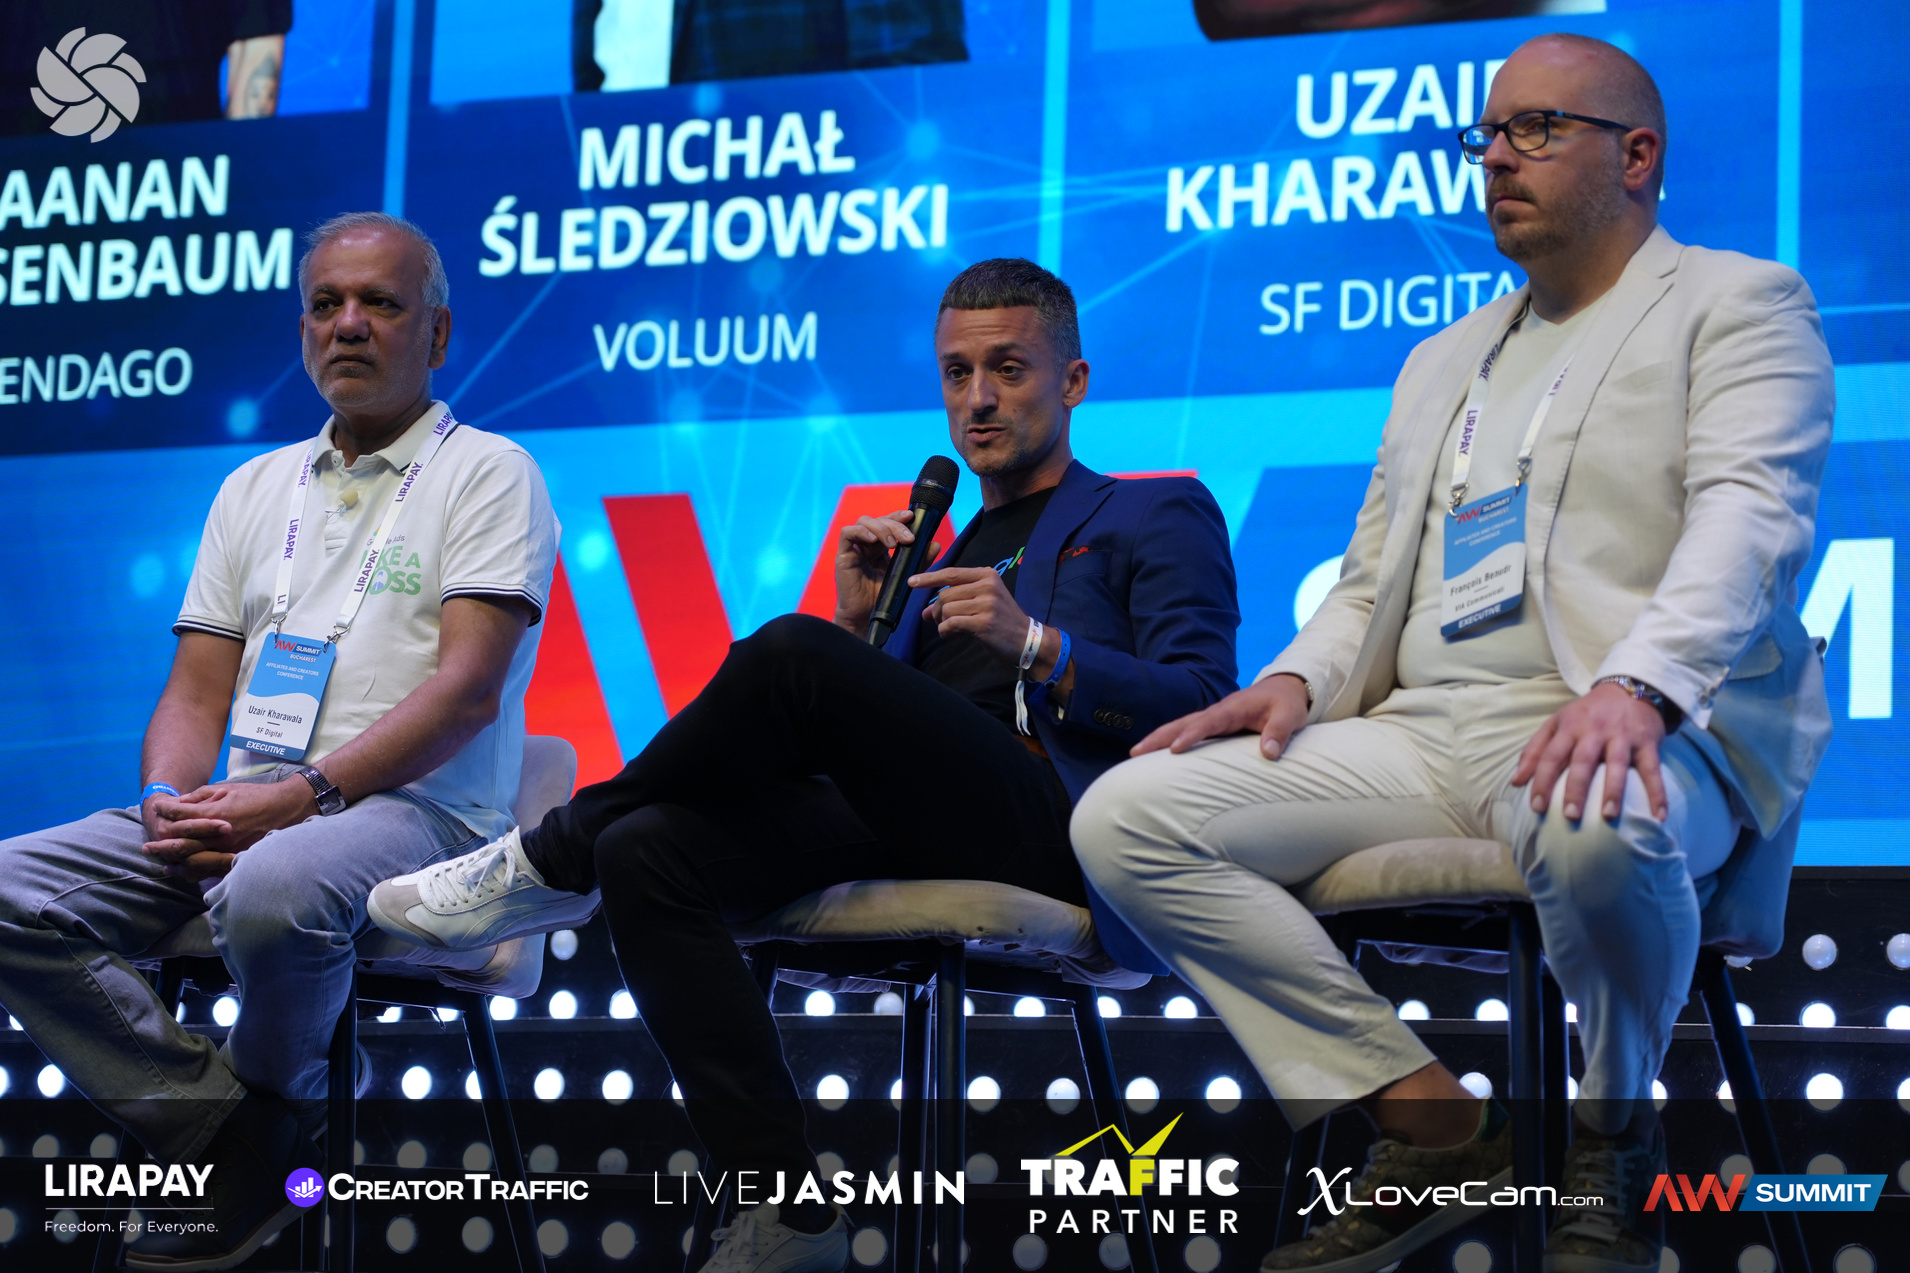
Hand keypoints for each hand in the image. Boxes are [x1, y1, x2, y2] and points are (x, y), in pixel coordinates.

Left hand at [143, 777, 317, 873]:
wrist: (287, 808)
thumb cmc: (257, 796)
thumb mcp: (228, 788)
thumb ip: (201, 797)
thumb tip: (180, 804)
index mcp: (216, 814)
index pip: (182, 815)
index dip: (167, 811)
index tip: (157, 808)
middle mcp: (220, 835)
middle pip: (182, 845)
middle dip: (161, 846)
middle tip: (146, 848)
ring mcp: (229, 849)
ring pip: (194, 862)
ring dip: (175, 863)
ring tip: (161, 864)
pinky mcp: (238, 858)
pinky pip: (211, 870)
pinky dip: (195, 872)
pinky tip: (185, 872)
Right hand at [834, 511, 942, 635]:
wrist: (866, 616)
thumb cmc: (884, 596)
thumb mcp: (906, 575)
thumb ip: (920, 560)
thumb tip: (935, 544)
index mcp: (881, 545)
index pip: (889, 522)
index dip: (899, 516)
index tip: (912, 517)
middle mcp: (868, 543)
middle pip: (879, 520)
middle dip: (895, 525)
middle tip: (909, 539)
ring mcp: (855, 547)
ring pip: (864, 522)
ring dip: (881, 528)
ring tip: (893, 544)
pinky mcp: (844, 555)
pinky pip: (847, 533)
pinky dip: (861, 531)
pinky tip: (873, 540)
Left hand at [909, 566, 1033, 664]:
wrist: (1026, 639)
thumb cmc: (1002, 620)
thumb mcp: (983, 602)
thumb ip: (956, 601)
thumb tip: (925, 611)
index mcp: (987, 575)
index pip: (951, 573)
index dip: (929, 577)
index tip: (912, 582)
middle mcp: (987, 586)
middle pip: (945, 594)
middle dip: (935, 610)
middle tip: (937, 620)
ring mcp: (987, 604)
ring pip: (946, 609)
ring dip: (941, 621)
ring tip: (949, 628)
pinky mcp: (984, 622)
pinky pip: (951, 623)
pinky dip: (945, 630)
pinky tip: (951, 634)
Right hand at [1130, 674, 1310, 758]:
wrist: (1284, 688)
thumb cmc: (1286, 704)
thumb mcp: (1290, 716)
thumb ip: (1279, 732)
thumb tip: (1269, 753)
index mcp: (1233, 708)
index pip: (1208, 722)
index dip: (1191, 735)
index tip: (1174, 749)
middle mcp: (1218, 711)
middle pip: (1182, 722)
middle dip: (1159, 736)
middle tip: (1136, 752)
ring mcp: (1213, 717)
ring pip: (1179, 726)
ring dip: (1157, 738)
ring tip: (1135, 754)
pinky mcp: (1213, 725)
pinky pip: (1186, 730)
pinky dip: (1168, 739)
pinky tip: (1155, 753)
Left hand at [1512, 682, 1667, 821]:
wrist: (1630, 688)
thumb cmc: (1588, 714)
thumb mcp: (1557, 724)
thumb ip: (1535, 751)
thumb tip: (1516, 782)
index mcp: (1569, 727)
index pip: (1551, 756)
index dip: (1541, 781)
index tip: (1536, 807)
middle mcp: (1594, 731)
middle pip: (1583, 761)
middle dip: (1576, 789)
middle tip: (1570, 816)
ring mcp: (1622, 736)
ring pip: (1617, 764)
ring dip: (1613, 790)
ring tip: (1607, 816)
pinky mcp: (1647, 742)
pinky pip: (1653, 770)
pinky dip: (1657, 793)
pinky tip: (1658, 816)